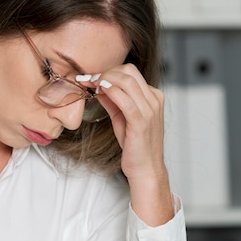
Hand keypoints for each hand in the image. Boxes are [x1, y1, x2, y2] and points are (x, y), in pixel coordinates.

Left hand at [78, 65, 173, 225]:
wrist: (145, 168)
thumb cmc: (135, 146)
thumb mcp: (122, 118)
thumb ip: (112, 101)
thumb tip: (98, 86)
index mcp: (153, 96)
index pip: (130, 72)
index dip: (108, 71)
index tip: (90, 77)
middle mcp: (154, 99)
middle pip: (129, 71)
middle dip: (105, 72)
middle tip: (87, 79)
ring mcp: (150, 110)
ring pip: (127, 81)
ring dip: (104, 79)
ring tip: (89, 84)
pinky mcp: (142, 121)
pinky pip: (126, 99)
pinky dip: (111, 91)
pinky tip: (99, 90)